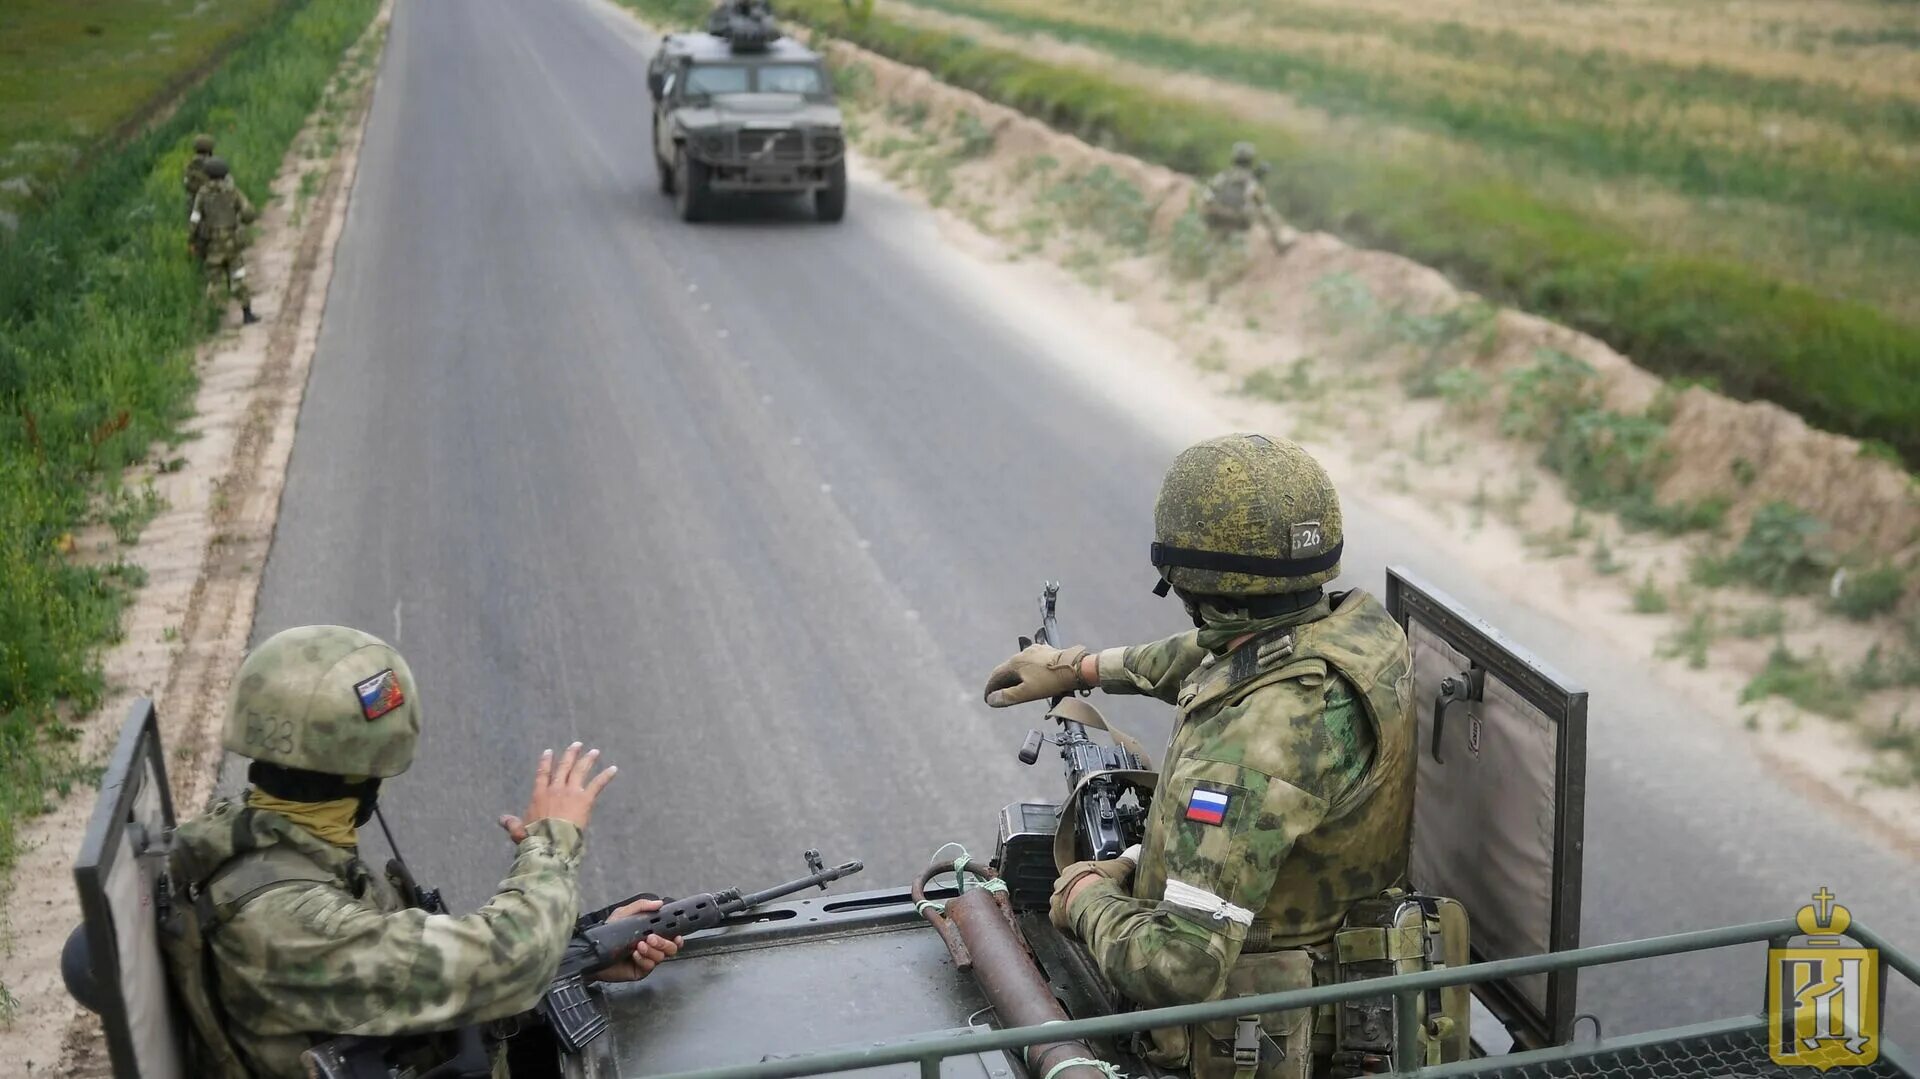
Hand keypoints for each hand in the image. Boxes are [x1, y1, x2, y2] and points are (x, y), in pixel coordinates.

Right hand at [498, 741, 616, 842]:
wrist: (551, 842)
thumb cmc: (534, 838)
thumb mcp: (519, 830)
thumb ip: (512, 823)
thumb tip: (500, 819)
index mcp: (539, 795)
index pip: (542, 774)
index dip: (546, 762)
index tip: (548, 751)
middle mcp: (555, 789)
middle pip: (563, 767)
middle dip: (570, 755)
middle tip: (577, 744)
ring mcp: (570, 792)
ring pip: (580, 771)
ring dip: (588, 760)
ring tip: (594, 751)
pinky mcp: (584, 799)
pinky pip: (597, 784)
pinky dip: (606, 776)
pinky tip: (614, 769)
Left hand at [588, 897, 681, 982]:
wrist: (593, 951)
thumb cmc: (608, 932)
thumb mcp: (623, 914)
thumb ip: (641, 906)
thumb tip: (659, 903)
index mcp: (651, 934)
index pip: (671, 937)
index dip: (677, 937)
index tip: (677, 935)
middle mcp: (652, 948)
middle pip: (671, 948)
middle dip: (664, 942)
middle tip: (651, 937)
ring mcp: (647, 960)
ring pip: (661, 957)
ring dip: (652, 950)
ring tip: (639, 945)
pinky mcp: (640, 971)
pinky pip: (649, 966)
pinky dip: (643, 959)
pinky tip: (634, 954)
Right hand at [983, 644, 1090, 706]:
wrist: (1074, 668)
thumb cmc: (1051, 681)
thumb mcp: (1027, 692)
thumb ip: (1008, 696)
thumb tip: (992, 700)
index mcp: (1015, 663)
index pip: (996, 675)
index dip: (990, 688)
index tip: (988, 698)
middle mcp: (1023, 654)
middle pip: (1006, 669)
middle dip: (1001, 683)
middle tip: (999, 695)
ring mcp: (1035, 651)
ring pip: (1019, 665)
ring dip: (1014, 676)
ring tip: (1014, 687)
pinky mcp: (1046, 652)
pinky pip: (1031, 662)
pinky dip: (1026, 671)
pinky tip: (1031, 676)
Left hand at [1048, 853, 1136, 929]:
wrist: (1092, 901)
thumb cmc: (1103, 882)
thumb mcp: (1118, 867)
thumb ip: (1126, 860)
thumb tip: (1136, 851)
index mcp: (1072, 869)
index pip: (1080, 875)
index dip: (1090, 882)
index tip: (1099, 889)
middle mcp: (1060, 884)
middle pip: (1070, 891)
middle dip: (1081, 897)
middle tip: (1096, 905)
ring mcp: (1055, 902)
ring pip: (1065, 907)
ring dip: (1075, 912)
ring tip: (1091, 918)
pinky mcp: (1055, 919)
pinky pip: (1064, 924)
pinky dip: (1072, 927)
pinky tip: (1084, 930)